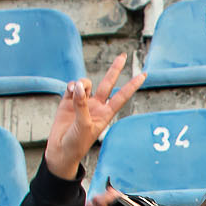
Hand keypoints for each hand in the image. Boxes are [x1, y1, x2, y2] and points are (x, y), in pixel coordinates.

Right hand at [42, 52, 146, 181]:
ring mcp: (82, 102)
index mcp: (106, 113)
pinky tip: (69, 90)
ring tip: (76, 91)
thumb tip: (79, 85)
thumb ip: (82, 104)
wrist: (60, 150)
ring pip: (86, 83)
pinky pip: (72, 86)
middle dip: (115, 69)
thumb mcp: (84, 125)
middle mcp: (96, 105)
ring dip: (82, 83)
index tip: (144, 75)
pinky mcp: (68, 101)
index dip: (132, 85)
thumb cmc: (77, 143)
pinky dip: (71, 85)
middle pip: (108, 83)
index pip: (122, 96)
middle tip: (123, 56)